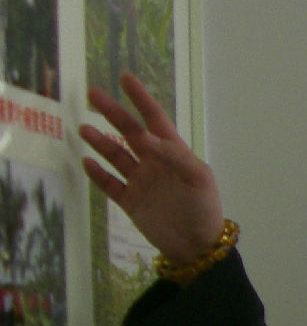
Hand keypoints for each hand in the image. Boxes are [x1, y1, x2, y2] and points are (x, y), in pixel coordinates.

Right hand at [79, 74, 223, 264]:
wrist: (197, 247)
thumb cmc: (203, 209)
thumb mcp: (197, 178)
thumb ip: (174, 155)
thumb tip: (147, 138)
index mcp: (174, 153)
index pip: (155, 119)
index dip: (141, 99)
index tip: (125, 78)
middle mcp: (155, 163)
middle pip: (130, 132)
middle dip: (113, 113)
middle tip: (92, 94)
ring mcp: (141, 182)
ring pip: (116, 156)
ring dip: (101, 142)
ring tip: (84, 129)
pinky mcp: (130, 202)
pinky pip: (110, 184)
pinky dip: (98, 173)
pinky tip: (87, 162)